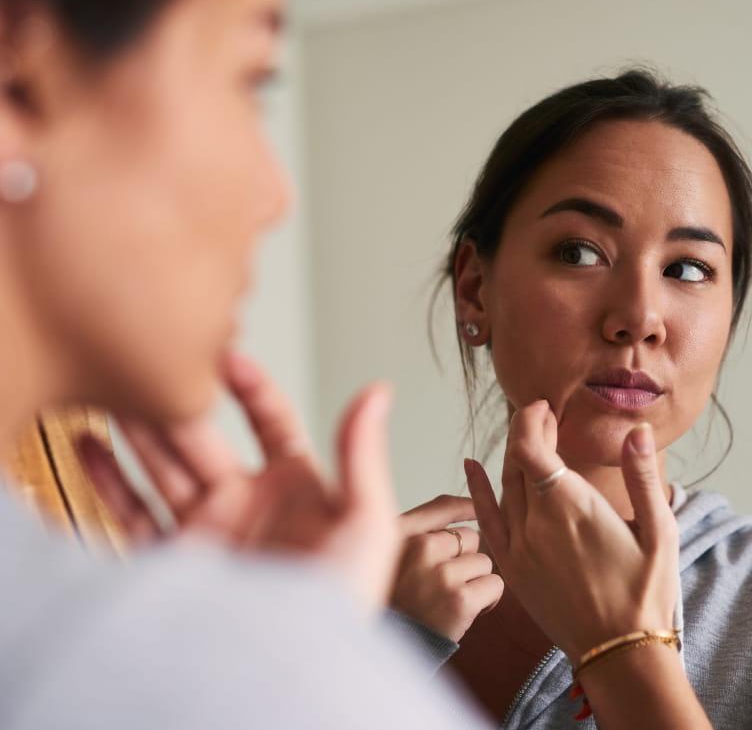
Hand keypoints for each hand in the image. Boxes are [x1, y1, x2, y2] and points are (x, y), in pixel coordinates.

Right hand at [78, 352, 399, 612]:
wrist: (291, 679)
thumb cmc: (341, 611)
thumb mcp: (366, 524)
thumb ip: (362, 456)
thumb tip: (378, 391)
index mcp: (294, 488)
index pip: (271, 420)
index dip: (251, 385)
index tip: (228, 356)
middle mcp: (245, 504)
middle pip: (204, 439)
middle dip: (179, 402)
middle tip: (153, 364)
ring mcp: (205, 532)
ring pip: (162, 469)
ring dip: (137, 433)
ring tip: (113, 392)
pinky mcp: (171, 566)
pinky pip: (130, 518)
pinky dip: (106, 483)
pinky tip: (89, 447)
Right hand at [390, 495, 503, 641]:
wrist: (386, 650)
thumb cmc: (393, 599)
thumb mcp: (390, 553)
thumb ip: (422, 526)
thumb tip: (469, 505)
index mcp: (400, 532)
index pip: (443, 506)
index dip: (466, 508)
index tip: (475, 511)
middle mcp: (420, 547)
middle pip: (470, 537)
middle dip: (465, 558)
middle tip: (446, 582)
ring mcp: (442, 573)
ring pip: (484, 562)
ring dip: (476, 580)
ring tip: (452, 598)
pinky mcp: (460, 600)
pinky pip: (494, 585)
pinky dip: (488, 599)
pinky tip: (467, 610)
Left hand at [465, 400, 677, 663]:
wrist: (620, 652)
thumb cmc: (646, 592)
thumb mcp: (659, 532)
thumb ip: (642, 476)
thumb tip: (636, 430)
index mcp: (570, 506)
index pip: (529, 445)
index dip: (530, 419)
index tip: (544, 406)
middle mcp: (536, 521)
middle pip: (516, 459)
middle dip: (527, 431)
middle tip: (545, 417)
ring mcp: (518, 544)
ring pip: (504, 484)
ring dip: (513, 455)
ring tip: (530, 437)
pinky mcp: (510, 565)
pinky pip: (486, 518)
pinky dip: (476, 489)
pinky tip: (470, 466)